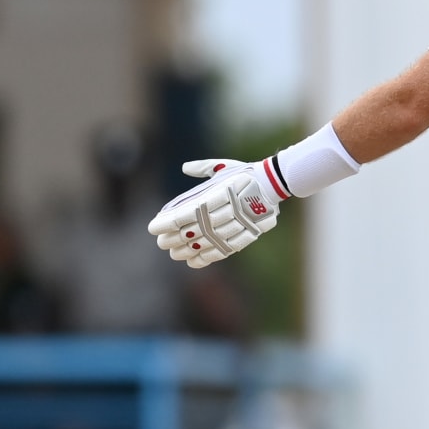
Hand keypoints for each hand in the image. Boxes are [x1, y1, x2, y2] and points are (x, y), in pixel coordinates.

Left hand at [147, 159, 281, 267]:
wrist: (275, 183)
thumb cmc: (246, 173)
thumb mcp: (223, 166)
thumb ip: (203, 168)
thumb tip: (185, 167)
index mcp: (217, 193)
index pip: (185, 213)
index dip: (167, 222)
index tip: (153, 227)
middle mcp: (225, 211)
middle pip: (192, 230)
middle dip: (173, 238)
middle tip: (161, 243)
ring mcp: (236, 224)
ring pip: (206, 243)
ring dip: (187, 250)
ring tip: (175, 254)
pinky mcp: (246, 235)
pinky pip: (223, 250)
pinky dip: (207, 258)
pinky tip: (194, 261)